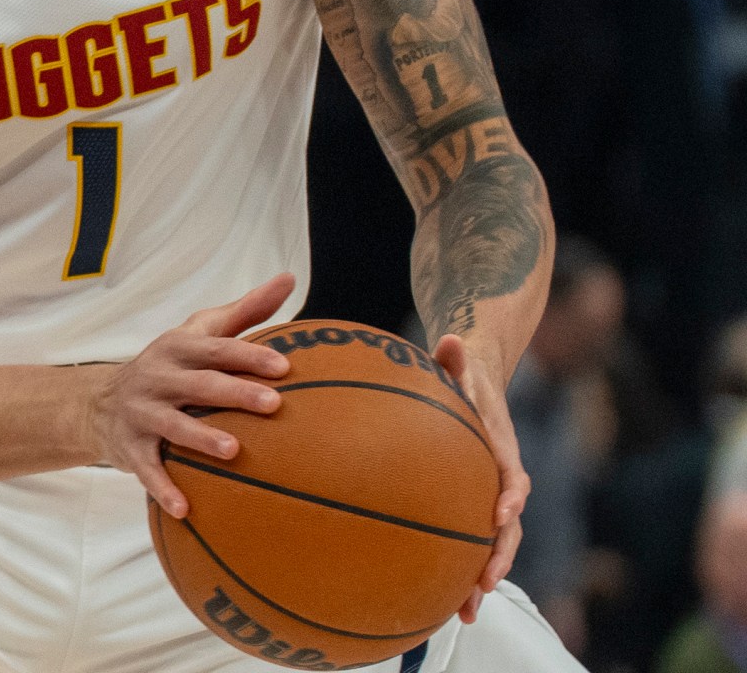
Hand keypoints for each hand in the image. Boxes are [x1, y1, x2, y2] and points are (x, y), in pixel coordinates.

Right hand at [90, 272, 295, 517]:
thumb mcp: (197, 334)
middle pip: (198, 384)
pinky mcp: (129, 447)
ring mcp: (140, 413)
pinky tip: (185, 509)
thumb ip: (244, 311)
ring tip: (233, 452)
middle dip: (234, 393)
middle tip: (274, 405)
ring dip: (201, 438)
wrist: (98, 403)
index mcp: (177, 349)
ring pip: (172, 425)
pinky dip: (163, 487)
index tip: (285, 367)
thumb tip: (288, 278)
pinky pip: (146, 469)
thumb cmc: (170, 366)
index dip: (248, 357)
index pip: (216, 349)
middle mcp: (157, 377)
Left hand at [434, 334, 527, 622]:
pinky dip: (458, 570)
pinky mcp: (469, 504)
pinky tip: (438, 600)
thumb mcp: (458, 362)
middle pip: (507, 526)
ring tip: (463, 613)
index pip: (513, 475)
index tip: (501, 515)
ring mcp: (487, 495)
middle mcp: (500, 478)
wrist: (475, 379)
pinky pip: (467, 542)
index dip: (510, 496)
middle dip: (498, 558)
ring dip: (480, 578)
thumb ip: (454, 357)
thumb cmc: (461, 372)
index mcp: (500, 447)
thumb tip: (449, 337)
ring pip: (491, 546)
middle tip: (481, 586)